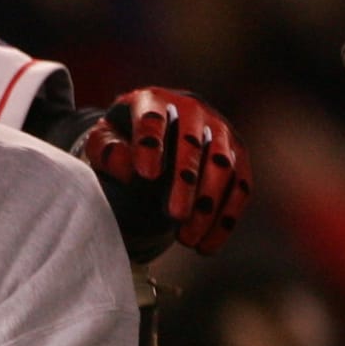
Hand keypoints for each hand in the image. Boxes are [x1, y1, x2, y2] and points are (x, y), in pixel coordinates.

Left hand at [75, 87, 247, 260]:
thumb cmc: (123, 138)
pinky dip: (227, 217)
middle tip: (174, 217)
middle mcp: (193, 110)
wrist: (155, 133)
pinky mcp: (238, 154)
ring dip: (209, 205)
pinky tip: (207, 245)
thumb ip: (106, 150)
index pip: (153, 119)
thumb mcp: (103, 139)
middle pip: (195, 146)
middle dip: (186, 183)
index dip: (150, 145)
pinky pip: (241, 186)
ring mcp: (220, 131)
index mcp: (154, 100)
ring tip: (187, 239)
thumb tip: (128, 170)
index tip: (145, 175)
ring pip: (224, 168)